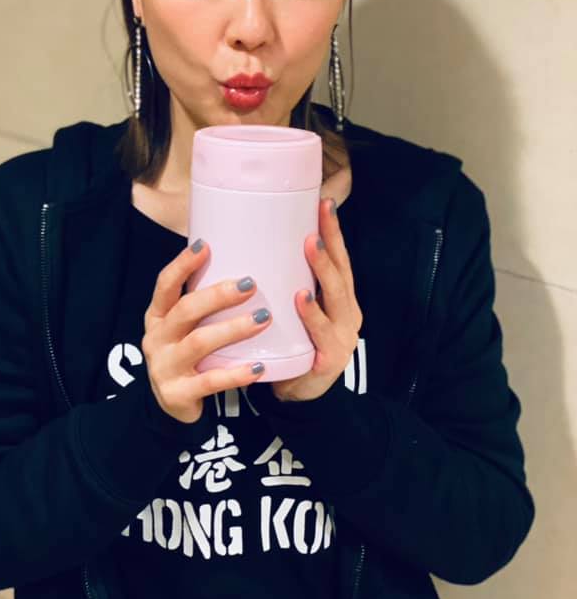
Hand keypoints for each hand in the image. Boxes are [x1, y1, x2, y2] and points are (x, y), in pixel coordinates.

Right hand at [142, 242, 272, 423]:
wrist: (172, 407)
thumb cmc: (188, 354)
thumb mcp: (184, 327)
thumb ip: (202, 303)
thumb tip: (243, 264)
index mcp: (157, 316)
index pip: (165, 285)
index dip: (182, 265)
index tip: (205, 245)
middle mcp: (156, 339)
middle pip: (185, 311)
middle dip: (218, 295)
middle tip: (250, 284)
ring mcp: (164, 367)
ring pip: (199, 343)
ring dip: (233, 329)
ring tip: (263, 318)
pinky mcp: (177, 394)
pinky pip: (210, 381)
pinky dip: (236, 373)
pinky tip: (259, 367)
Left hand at [271, 197, 362, 402]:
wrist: (295, 396)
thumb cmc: (292, 344)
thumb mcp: (293, 310)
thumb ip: (284, 282)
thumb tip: (251, 240)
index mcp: (339, 300)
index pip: (339, 259)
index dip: (333, 232)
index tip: (323, 202)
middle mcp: (347, 314)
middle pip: (341, 273)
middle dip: (330, 244)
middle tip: (315, 219)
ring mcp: (341, 337)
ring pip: (335, 298)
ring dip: (323, 270)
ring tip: (310, 245)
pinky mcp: (329, 360)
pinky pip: (321, 334)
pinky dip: (312, 314)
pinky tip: (302, 298)